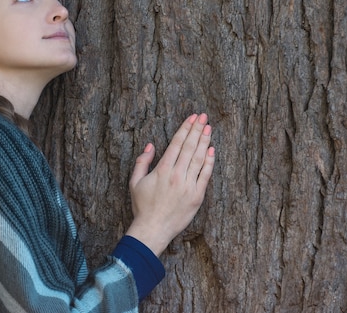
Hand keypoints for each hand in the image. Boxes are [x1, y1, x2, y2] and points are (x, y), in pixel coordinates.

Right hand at [125, 113, 214, 256]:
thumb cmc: (142, 206)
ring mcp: (188, 185)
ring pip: (199, 158)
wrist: (153, 229)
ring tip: (208, 128)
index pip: (177, 143)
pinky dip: (209, 162)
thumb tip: (150, 145)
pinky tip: (212, 150)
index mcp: (162, 169)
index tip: (192, 118)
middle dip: (197, 129)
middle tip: (203, 116)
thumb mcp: (135, 182)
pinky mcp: (197, 196)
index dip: (185, 128)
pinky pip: (205, 175)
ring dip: (204, 141)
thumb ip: (142, 162)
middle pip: (190, 147)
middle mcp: (177, 175)